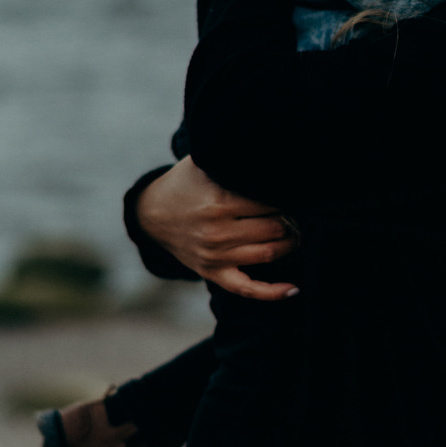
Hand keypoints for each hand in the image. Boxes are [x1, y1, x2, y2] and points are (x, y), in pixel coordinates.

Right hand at [136, 157, 298, 300]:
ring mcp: (216, 255)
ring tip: (294, 233)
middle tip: (294, 212)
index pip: (270, 203)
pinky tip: (295, 289)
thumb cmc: (183, 185)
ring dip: (289, 243)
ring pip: (269, 253)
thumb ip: (231, 158)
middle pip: (274, 228)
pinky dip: (273, 292)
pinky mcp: (213, 272)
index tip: (291, 194)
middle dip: (290, 219)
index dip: (286, 197)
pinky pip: (247, 289)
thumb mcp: (202, 163)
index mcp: (219, 203)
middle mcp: (218, 232)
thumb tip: (267, 154)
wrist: (151, 215)